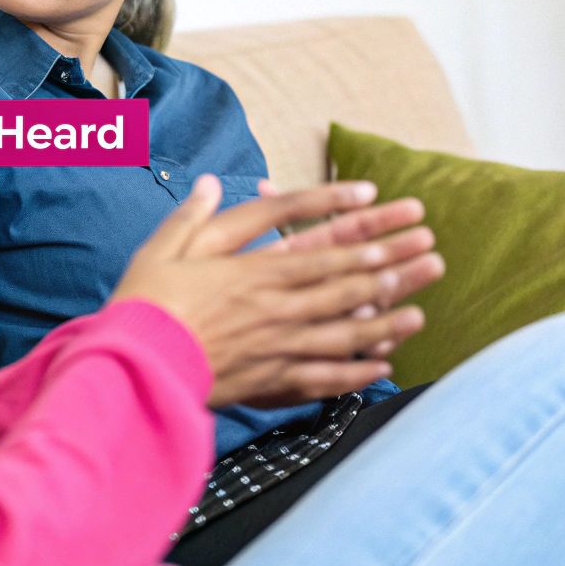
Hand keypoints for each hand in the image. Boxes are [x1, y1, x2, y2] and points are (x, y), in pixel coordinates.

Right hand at [109, 176, 442, 407]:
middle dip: (392, 271)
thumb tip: (208, 183)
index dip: (362, 240)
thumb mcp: (161, 250)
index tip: (394, 226)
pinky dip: (356, 373)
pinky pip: (323, 378)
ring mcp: (276, 349)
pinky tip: (381, 366)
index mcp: (251, 274)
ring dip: (387, 322)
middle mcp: (274, 310)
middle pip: (345, 288)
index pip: (320, 253)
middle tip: (432, 259)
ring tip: (420, 312)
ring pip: (344, 333)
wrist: (133, 369)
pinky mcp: (269, 382)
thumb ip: (191, 216)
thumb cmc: (143, 307)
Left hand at [258, 178, 441, 355]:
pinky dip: (374, 342)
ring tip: (430, 273)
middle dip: (398, 251)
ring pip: (371, 303)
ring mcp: (336, 317)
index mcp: (312, 257)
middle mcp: (329, 285)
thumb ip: (268, 219)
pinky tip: (385, 339)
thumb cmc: (248, 287)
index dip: (380, 219)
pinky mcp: (334, 352)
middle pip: (368, 264)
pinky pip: (359, 348)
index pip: (351, 232)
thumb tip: (264, 184)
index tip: (413, 209)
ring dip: (400, 289)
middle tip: (428, 239)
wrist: (237, 339)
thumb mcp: (249, 248)